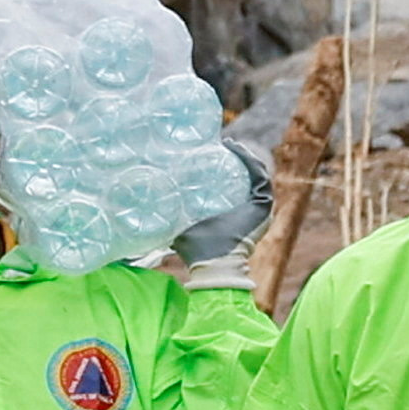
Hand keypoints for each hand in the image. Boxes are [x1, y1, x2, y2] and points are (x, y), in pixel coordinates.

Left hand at [174, 130, 273, 265]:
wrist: (212, 265)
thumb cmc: (196, 251)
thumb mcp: (179, 229)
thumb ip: (168, 219)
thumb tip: (146, 208)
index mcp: (234, 216)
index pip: (234, 187)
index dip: (226, 169)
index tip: (210, 153)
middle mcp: (250, 212)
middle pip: (246, 179)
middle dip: (237, 161)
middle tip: (219, 146)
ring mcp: (259, 210)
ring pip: (256, 175)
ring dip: (245, 157)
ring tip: (229, 144)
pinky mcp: (263, 207)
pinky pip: (259, 178)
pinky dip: (250, 161)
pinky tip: (236, 148)